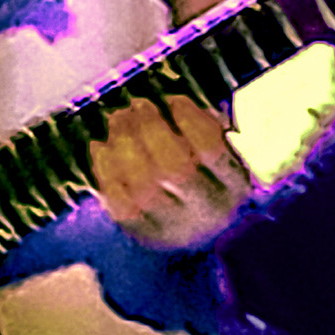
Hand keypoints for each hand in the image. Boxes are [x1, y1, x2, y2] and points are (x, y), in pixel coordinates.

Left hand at [90, 92, 254, 250]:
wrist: (197, 230)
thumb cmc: (206, 175)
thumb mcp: (218, 151)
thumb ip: (204, 126)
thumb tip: (172, 104)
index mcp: (234, 187)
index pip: (212, 151)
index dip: (190, 120)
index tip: (174, 99)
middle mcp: (208, 213)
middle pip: (174, 169)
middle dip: (150, 128)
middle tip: (137, 104)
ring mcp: (175, 228)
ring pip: (143, 188)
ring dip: (124, 145)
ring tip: (118, 118)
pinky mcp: (144, 235)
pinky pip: (119, 204)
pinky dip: (105, 171)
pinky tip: (100, 146)